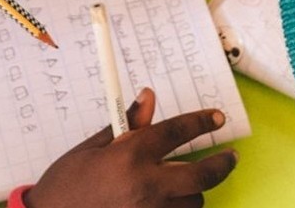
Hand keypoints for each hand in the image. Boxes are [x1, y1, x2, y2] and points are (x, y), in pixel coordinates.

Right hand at [26, 88, 237, 207]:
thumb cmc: (66, 184)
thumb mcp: (92, 148)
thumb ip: (125, 124)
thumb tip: (148, 97)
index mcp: (130, 157)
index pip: (178, 132)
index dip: (202, 121)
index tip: (217, 118)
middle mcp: (145, 186)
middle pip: (202, 174)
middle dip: (222, 164)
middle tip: (229, 157)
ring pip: (193, 202)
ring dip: (192, 192)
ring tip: (179, 187)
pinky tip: (167, 203)